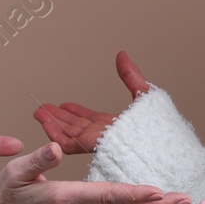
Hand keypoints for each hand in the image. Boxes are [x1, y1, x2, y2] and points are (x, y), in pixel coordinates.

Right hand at [32, 50, 153, 154]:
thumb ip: (130, 76)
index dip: (74, 112)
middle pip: (74, 127)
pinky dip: (57, 135)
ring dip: (52, 124)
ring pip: (68, 134)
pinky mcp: (94, 147)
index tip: (62, 105)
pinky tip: (47, 125)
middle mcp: (103, 136)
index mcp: (114, 126)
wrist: (164, 148)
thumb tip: (122, 55)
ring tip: (40, 114)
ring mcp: (98, 142)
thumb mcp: (144, 95)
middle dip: (58, 118)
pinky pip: (70, 144)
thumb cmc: (161, 130)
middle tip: (43, 110)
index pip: (88, 120)